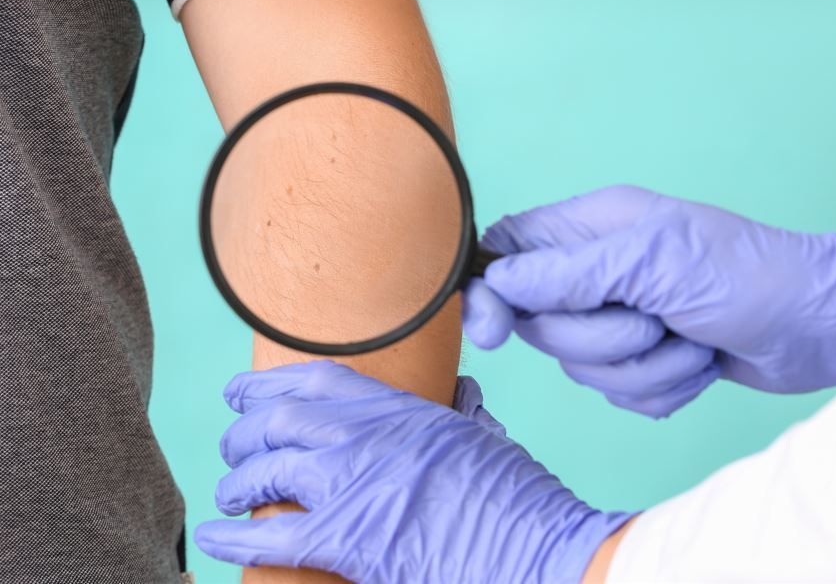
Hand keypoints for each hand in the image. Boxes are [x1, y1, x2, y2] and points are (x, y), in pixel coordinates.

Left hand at [194, 361, 630, 582]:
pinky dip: (233, 538)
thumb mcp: (482, 436)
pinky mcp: (346, 539)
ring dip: (237, 482)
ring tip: (230, 492)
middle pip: (279, 421)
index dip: (269, 384)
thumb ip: (457, 412)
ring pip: (265, 471)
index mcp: (398, 408)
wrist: (533, 544)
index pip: (316, 380)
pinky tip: (213, 537)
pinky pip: (270, 537)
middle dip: (244, 434)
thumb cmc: (515, 495)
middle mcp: (364, 436)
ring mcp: (351, 484)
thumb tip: (462, 394)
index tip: (242, 392)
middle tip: (232, 447)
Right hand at [464, 185, 835, 414]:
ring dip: (642, 366)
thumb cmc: (742, 275)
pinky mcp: (644, 361)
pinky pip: (618, 394)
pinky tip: (699, 362)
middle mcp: (597, 271)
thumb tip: (496, 283)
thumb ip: (568, 271)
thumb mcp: (653, 260)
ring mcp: (620, 318)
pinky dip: (661, 387)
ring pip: (581, 367)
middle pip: (542, 324)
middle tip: (653, 319)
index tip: (496, 331)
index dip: (491, 294)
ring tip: (688, 340)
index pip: (508, 252)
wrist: (815, 326)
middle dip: (601, 338)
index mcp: (591, 228)